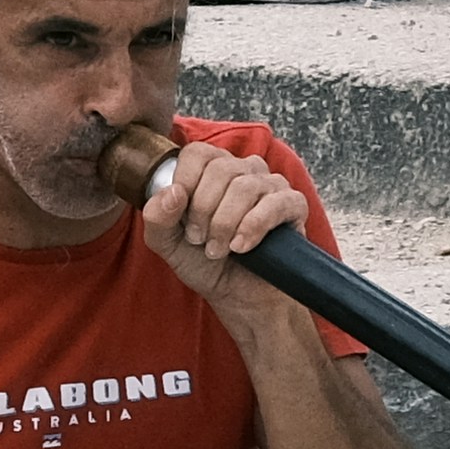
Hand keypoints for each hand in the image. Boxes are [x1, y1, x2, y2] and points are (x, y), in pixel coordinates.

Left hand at [118, 121, 313, 312]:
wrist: (237, 295)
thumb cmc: (204, 263)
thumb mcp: (167, 243)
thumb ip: (157, 217)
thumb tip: (173, 192)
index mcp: (211, 169)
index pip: (197, 153)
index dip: (186, 183)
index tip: (182, 217)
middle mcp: (243, 170)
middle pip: (220, 170)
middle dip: (203, 211)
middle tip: (200, 240)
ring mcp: (270, 184)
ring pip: (245, 187)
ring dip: (225, 224)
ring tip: (218, 249)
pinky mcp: (293, 204)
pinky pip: (275, 203)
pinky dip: (252, 227)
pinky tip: (241, 247)